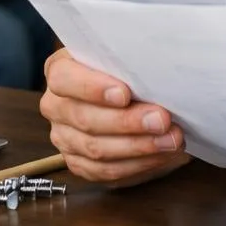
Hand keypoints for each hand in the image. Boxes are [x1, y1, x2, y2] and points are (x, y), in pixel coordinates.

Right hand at [40, 49, 190, 185]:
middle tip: (161, 120)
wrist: (133, 91)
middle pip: (85, 119)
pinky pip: (105, 171)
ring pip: (96, 149)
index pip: (64, 79)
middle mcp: (56, 105)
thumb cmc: (129, 68)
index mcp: (60, 70)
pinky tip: (160, 155)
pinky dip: (137, 164)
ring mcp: (64, 137)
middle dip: (128, 122)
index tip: (124, 94)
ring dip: (138, 146)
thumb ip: (131, 59)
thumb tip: (157, 70)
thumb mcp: (126, 54)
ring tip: (170, 139)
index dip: (92, 88)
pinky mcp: (79, 162)